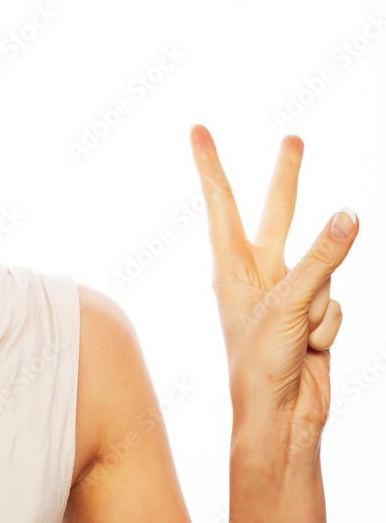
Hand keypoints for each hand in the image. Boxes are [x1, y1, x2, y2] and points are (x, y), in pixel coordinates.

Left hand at [189, 125, 355, 447]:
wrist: (279, 415)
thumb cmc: (261, 362)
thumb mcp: (288, 305)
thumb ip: (320, 259)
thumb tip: (349, 216)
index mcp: (231, 265)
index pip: (222, 203)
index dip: (211, 164)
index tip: (196, 129)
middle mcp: (256, 272)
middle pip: (278, 214)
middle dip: (287, 178)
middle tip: (293, 139)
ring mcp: (286, 292)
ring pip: (324, 270)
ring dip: (319, 306)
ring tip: (298, 335)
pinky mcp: (312, 314)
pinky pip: (335, 304)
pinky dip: (329, 327)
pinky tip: (312, 348)